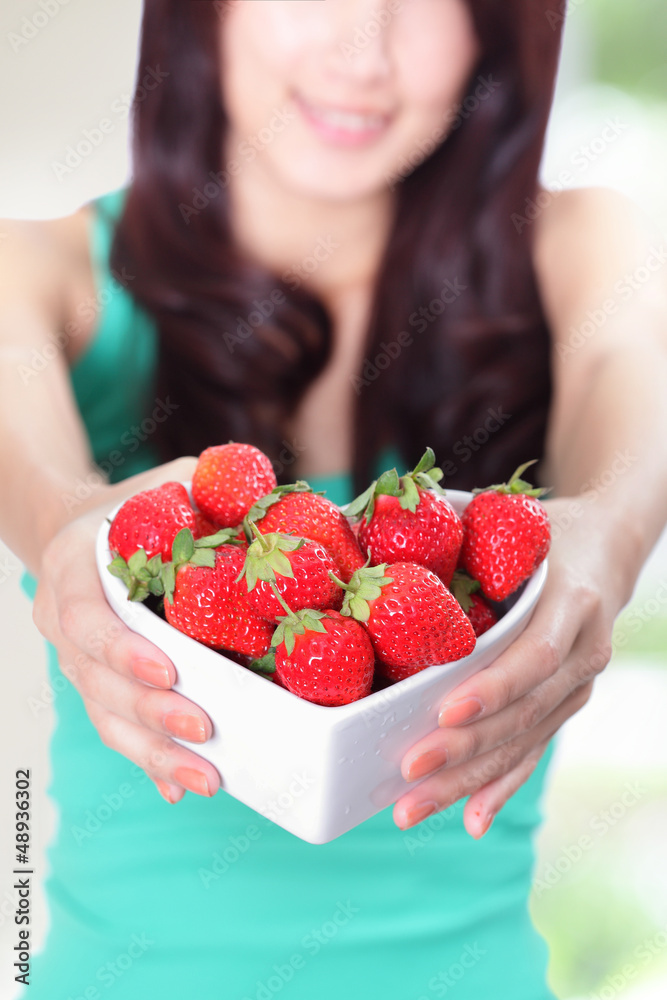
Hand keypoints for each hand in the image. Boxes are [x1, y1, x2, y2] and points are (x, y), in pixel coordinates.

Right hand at [32, 457, 220, 804]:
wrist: (82, 526)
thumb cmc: (137, 503)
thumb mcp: (169, 483)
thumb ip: (206, 494)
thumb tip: (279, 515)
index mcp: (73, 568)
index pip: (86, 618)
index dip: (124, 651)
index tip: (170, 672)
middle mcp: (62, 619)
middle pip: (97, 681)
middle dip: (151, 713)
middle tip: (204, 733)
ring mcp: (74, 660)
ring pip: (105, 717)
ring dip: (153, 753)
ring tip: (206, 779)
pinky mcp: (95, 684)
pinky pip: (115, 728)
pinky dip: (147, 760)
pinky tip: (180, 789)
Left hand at [392, 498, 631, 837]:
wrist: (607, 548)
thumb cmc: (545, 530)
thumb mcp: (513, 518)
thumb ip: (457, 526)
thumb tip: (368, 527)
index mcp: (574, 603)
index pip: (536, 657)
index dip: (493, 688)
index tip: (444, 712)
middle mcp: (585, 653)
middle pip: (523, 713)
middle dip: (464, 747)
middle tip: (407, 770)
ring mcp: (578, 688)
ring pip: (522, 743)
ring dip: (468, 780)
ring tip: (412, 807)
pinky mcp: (564, 706)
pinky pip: (532, 753)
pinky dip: (501, 787)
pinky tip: (471, 821)